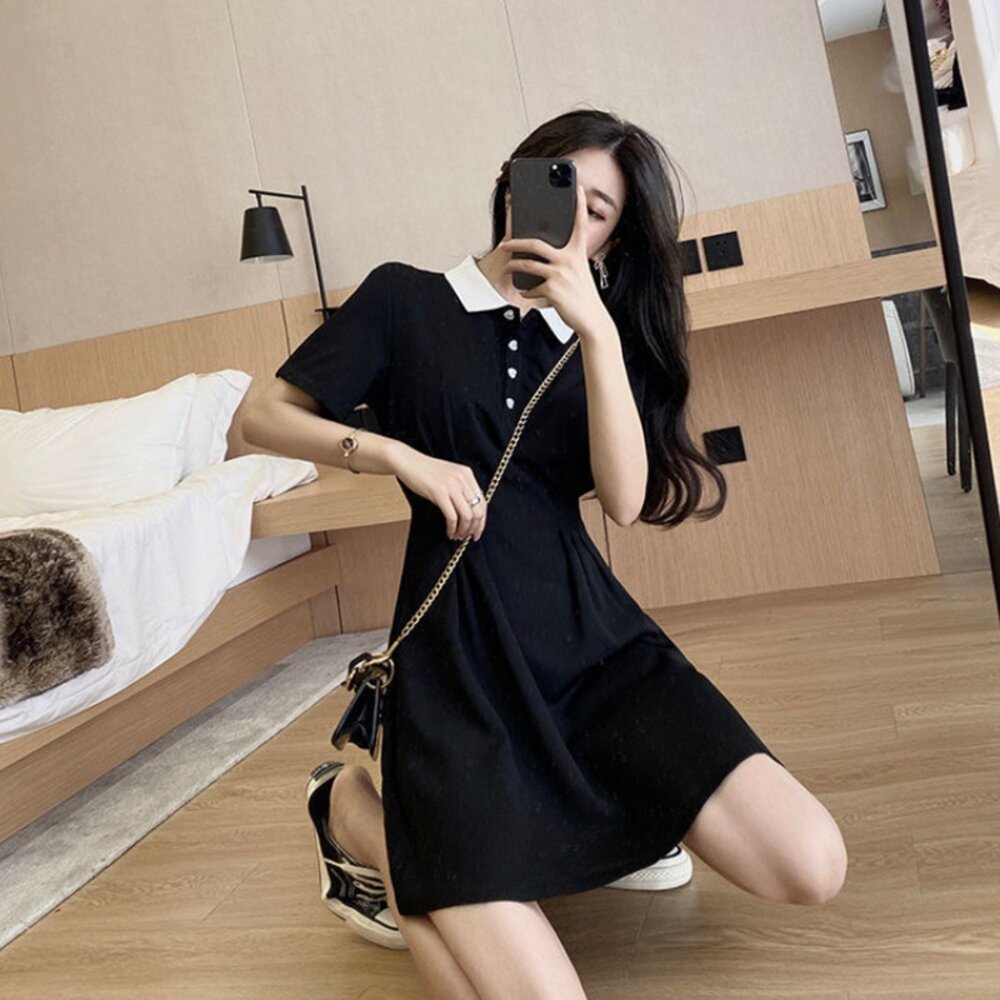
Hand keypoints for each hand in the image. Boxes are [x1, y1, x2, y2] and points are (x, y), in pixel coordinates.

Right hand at [394, 447, 487, 541]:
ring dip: (463, 530)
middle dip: (474, 528)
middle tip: (468, 537)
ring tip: (457, 535)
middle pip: (477, 511)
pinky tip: (449, 532)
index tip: (477, 531)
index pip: (482, 502)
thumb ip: (461, 488)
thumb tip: (469, 512)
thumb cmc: (425, 470)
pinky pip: (452, 516)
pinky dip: (452, 528)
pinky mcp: (439, 492)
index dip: (482, 520)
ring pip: (467, 516)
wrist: (407, 461)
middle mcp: (462, 479)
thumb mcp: (449, 475)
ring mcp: (451, 485)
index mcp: (467, 474)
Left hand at [498, 183, 610, 340]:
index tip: (577, 188)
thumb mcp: (578, 274)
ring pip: (528, 265)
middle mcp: (569, 260)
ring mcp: (560, 274)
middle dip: (516, 242)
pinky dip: (527, 292)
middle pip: (537, 244)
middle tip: (504, 244)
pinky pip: (532, 288)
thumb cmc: (583, 297)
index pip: (580, 225)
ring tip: (508, 268)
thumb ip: (565, 262)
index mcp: (578, 253)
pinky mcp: (553, 289)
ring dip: (514, 267)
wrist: (591, 319)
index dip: (579, 205)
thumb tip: (542, 259)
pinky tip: (526, 294)